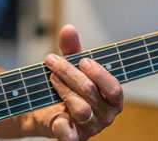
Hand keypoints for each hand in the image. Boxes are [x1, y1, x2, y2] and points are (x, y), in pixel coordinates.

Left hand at [29, 25, 122, 140]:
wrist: (42, 108)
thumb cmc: (65, 84)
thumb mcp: (69, 64)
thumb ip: (71, 48)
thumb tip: (69, 28)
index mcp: (111, 99)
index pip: (114, 89)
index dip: (99, 74)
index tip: (82, 60)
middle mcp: (105, 116)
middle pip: (91, 94)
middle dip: (69, 73)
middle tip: (51, 60)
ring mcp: (89, 128)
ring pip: (81, 109)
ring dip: (63, 89)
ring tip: (51, 77)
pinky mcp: (72, 137)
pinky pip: (70, 136)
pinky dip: (64, 127)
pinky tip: (56, 116)